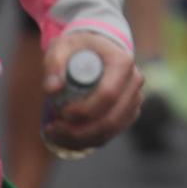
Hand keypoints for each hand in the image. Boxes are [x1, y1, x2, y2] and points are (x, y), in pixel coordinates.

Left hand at [40, 33, 143, 153]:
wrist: (95, 48)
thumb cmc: (77, 46)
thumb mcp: (61, 47)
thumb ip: (53, 65)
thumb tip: (52, 89)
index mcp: (122, 62)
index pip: (108, 95)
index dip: (83, 110)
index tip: (60, 112)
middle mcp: (134, 81)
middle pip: (111, 118)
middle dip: (80, 131)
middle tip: (53, 128)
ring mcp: (135, 98)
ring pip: (111, 130)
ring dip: (82, 139)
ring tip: (55, 133)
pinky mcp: (129, 111)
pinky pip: (111, 133)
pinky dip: (89, 141)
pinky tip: (67, 138)